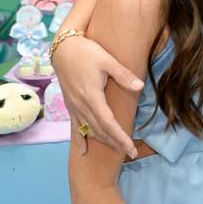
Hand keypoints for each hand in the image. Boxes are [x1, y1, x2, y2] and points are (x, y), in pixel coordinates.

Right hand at [54, 34, 142, 157]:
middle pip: (100, 131)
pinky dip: (80, 138)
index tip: (131, 149)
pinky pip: (75, 126)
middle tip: (131, 154)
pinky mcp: (69, 105)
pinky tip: (83, 150)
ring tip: (117, 150)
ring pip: (89, 130)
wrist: (62, 49)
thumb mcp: (107, 60)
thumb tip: (140, 87)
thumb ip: (123, 75)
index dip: (120, 138)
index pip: (108, 124)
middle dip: (115, 143)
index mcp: (92, 97)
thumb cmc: (86, 52)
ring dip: (102, 141)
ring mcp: (74, 107)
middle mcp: (81, 105)